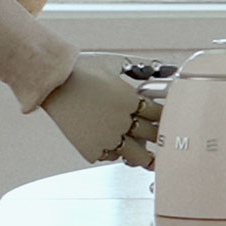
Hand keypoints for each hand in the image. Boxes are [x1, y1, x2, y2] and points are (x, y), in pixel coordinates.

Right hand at [40, 52, 165, 166]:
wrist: (54, 82)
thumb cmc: (83, 69)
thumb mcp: (117, 64)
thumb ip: (141, 68)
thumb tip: (166, 68)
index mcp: (132, 101)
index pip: (160, 116)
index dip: (167, 118)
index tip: (171, 120)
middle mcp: (123, 122)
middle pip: (153, 137)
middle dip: (161, 138)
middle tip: (167, 144)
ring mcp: (107, 138)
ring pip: (135, 155)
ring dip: (142, 156)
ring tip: (149, 160)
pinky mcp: (91, 149)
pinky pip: (109, 156)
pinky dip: (112, 152)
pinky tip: (113, 146)